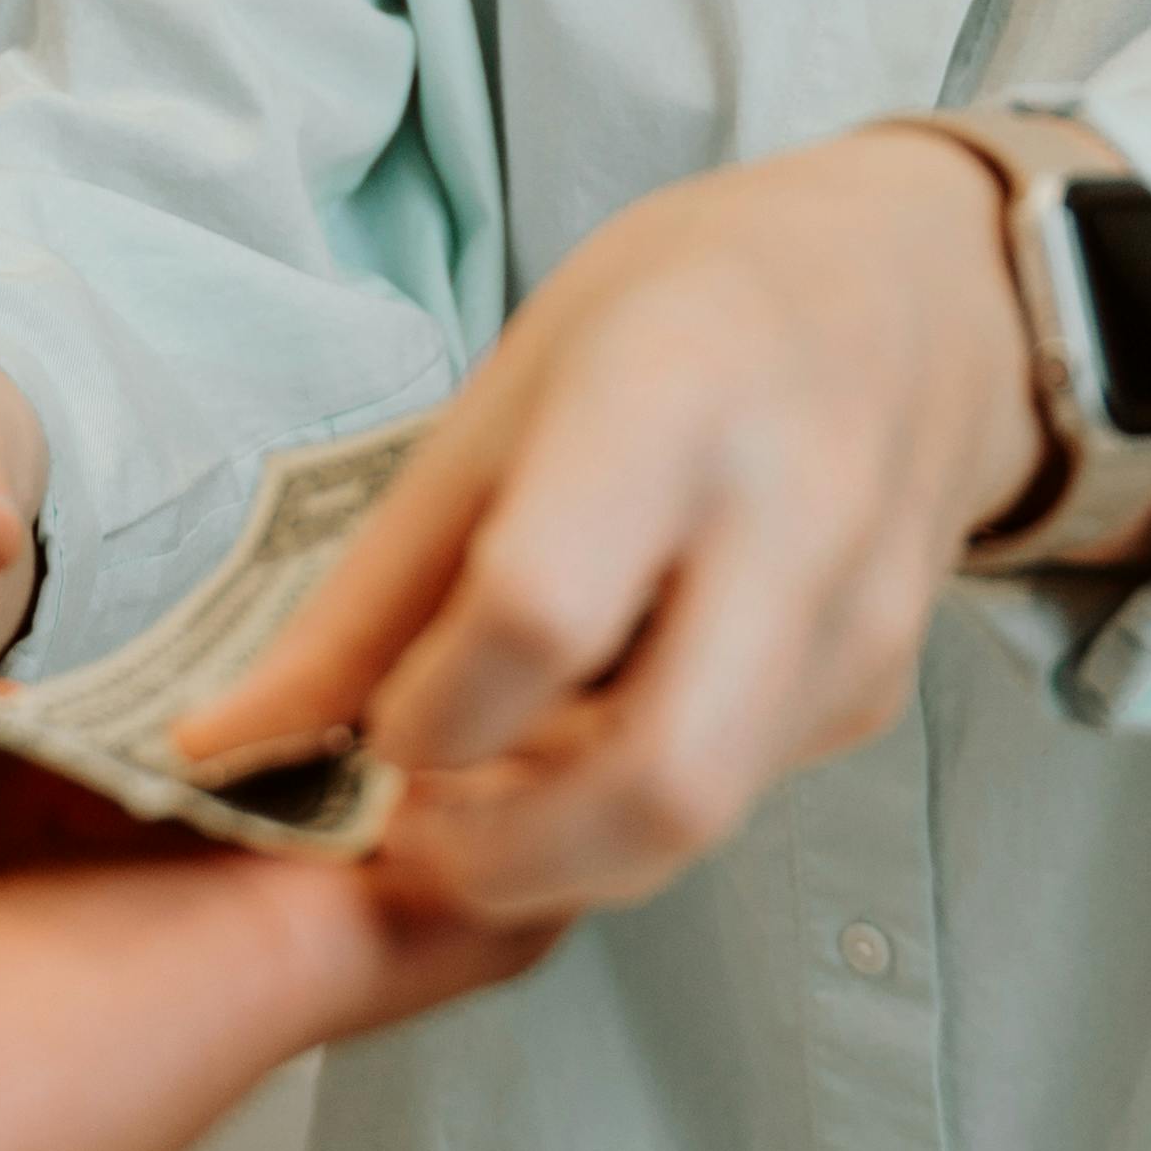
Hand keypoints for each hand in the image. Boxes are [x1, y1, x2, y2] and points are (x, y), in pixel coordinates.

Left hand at [0, 294, 558, 1150]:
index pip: (97, 617)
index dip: (194, 537)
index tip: (286, 453)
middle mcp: (57, 816)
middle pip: (262, 703)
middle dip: (372, 623)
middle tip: (486, 512)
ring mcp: (172, 899)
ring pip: (376, 795)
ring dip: (486, 712)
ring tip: (599, 599)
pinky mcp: (260, 973)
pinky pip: (442, 913)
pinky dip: (540, 844)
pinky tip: (621, 743)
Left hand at [177, 131, 1053, 931]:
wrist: (919, 291)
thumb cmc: (684, 309)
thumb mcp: (509, 388)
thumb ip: (381, 580)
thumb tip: (231, 741)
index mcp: (671, 401)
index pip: (538, 610)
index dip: (429, 709)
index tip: (371, 728)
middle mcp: (792, 518)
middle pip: (657, 780)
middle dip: (505, 859)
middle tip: (411, 836)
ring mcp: (861, 617)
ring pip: (703, 820)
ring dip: (566, 854)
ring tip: (482, 795)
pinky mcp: (882, 684)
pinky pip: (740, 790)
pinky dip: (635, 804)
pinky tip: (587, 733)